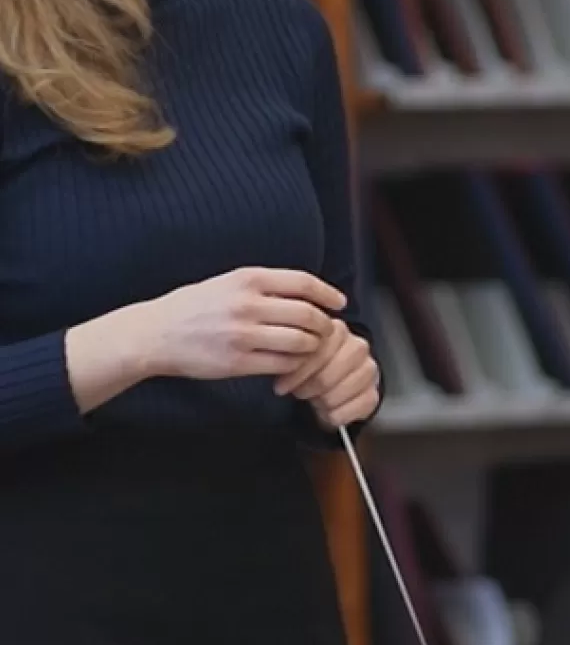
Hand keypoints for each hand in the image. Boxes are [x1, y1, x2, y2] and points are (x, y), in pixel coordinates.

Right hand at [137, 267, 344, 379]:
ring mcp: (242, 335)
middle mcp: (247, 304)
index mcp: (248, 278)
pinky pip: (281, 365)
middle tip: (328, 331)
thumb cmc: (194, 306)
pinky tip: (291, 364)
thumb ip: (264, 284)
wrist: (155, 333)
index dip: (328, 293)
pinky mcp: (236, 363)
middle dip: (324, 325)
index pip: (303, 283)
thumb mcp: (228, 281)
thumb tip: (305, 292)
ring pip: (299, 342)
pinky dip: (294, 365)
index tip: (340, 302)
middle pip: (307, 314)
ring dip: (312, 348)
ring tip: (311, 349)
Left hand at [273, 320, 380, 427]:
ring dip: (323, 402)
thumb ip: (294, 355)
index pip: (317, 352)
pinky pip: (356, 407)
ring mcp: (369, 369)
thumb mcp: (299, 356)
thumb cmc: (311, 369)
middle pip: (327, 376)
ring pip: (341, 393)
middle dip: (309, 389)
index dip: (297, 372)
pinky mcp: (374, 392)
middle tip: (300, 393)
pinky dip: (338, 415)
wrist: (331, 385)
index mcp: (337, 331)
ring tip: (315, 401)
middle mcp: (358, 347)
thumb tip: (283, 364)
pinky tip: (329, 413)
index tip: (282, 386)